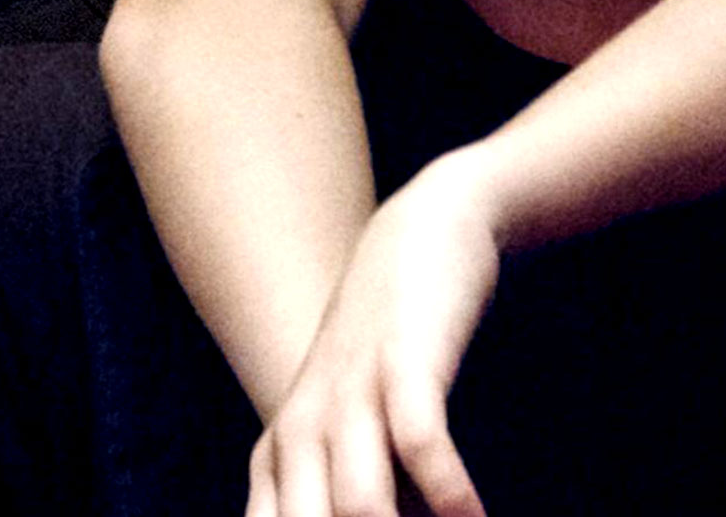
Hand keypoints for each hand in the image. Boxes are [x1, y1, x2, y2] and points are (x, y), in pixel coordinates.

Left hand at [246, 152, 499, 516]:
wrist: (419, 235)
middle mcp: (300, 434)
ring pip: (358, 505)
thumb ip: (343, 495)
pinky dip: (449, 492)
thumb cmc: (386, 350)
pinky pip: (420, 443)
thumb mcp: (345, 427)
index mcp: (276, 460)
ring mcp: (349, 395)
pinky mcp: (404, 363)